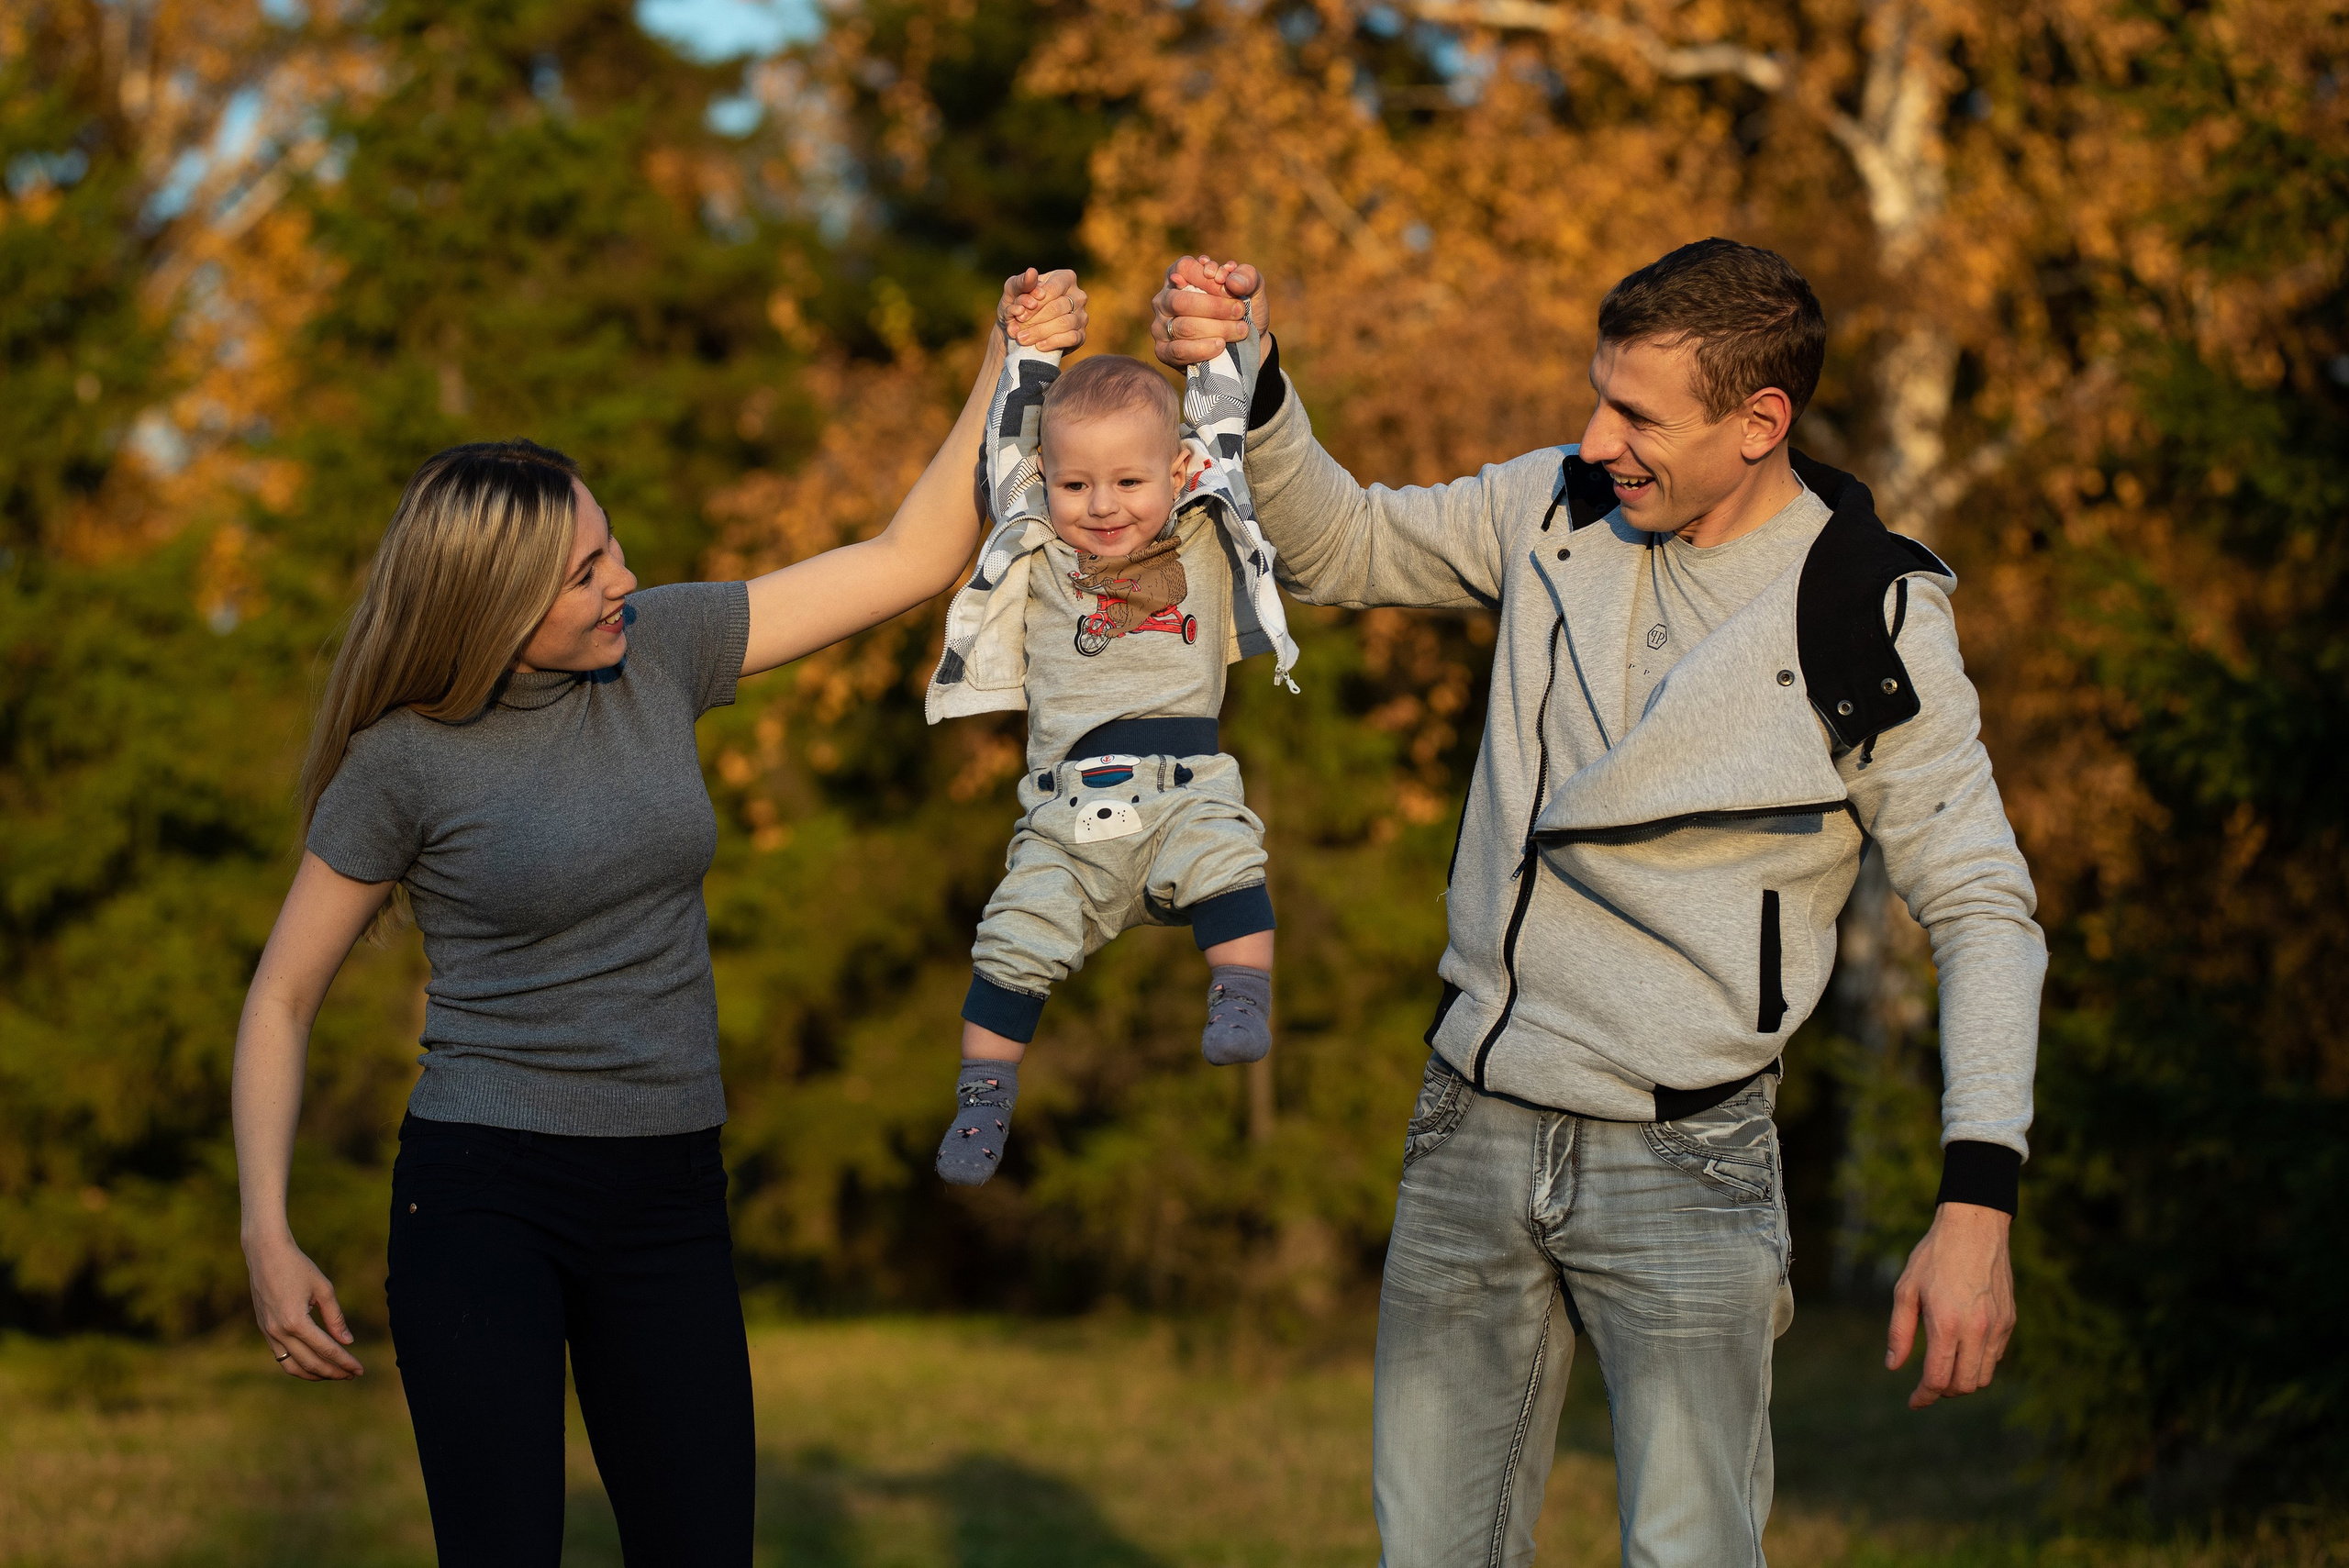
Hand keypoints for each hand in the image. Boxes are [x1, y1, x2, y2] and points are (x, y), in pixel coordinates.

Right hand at [244, 1228, 363, 1380]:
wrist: (265, 1254)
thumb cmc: (298, 1267)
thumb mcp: (323, 1289)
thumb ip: (335, 1318)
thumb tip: (347, 1342)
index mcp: (296, 1322)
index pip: (326, 1350)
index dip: (345, 1362)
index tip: (360, 1370)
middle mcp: (279, 1332)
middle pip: (310, 1363)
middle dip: (333, 1372)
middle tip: (351, 1375)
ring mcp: (268, 1332)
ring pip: (292, 1366)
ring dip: (314, 1374)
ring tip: (334, 1374)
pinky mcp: (264, 1329)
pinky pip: (280, 1356)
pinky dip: (298, 1365)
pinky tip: (313, 1364)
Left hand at [998, 267, 1086, 351]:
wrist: (1020, 330)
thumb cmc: (1018, 305)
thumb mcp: (1013, 291)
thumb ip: (1021, 281)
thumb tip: (1031, 272)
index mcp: (1065, 278)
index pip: (1052, 289)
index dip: (1034, 303)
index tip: (1019, 313)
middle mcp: (1078, 295)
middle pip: (1056, 308)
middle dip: (1034, 319)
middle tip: (1017, 328)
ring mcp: (1082, 316)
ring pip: (1064, 323)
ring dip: (1039, 332)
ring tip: (1022, 338)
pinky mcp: (1081, 335)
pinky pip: (1071, 338)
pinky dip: (1052, 342)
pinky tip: (1039, 345)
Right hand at [1149, 255, 1265, 367]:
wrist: (1245, 346)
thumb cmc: (1241, 312)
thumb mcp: (1252, 289)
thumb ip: (1248, 277)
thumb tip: (1231, 280)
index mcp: (1179, 275)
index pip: (1184, 269)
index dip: (1206, 278)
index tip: (1230, 288)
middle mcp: (1164, 299)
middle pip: (1181, 301)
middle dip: (1214, 307)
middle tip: (1240, 311)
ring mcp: (1160, 326)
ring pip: (1184, 327)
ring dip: (1217, 329)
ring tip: (1240, 330)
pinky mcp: (1163, 352)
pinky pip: (1179, 350)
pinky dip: (1202, 349)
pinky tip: (1220, 345)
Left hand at [1885, 1201, 2014, 1408]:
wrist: (1974, 1227)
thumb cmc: (1933, 1256)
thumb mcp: (1905, 1290)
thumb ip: (1899, 1332)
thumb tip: (1893, 1367)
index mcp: (1946, 1324)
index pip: (1939, 1379)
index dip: (1924, 1396)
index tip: (1914, 1402)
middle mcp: (1977, 1330)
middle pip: (1964, 1385)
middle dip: (1944, 1391)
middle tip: (1927, 1384)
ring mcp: (1998, 1327)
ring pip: (1984, 1376)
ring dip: (1964, 1380)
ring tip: (1945, 1368)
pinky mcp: (2010, 1320)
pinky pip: (1996, 1356)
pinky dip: (1979, 1363)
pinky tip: (1963, 1348)